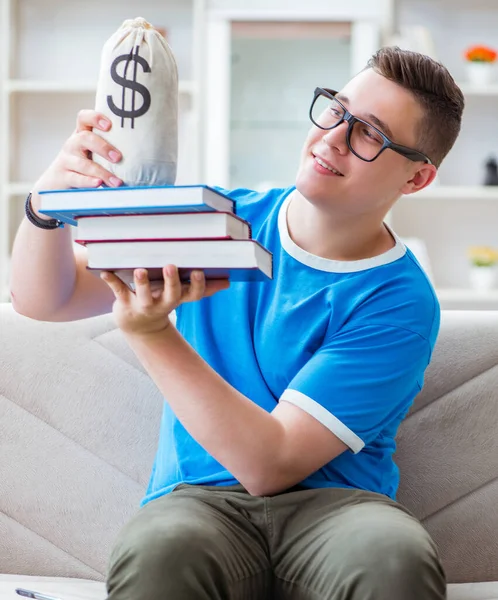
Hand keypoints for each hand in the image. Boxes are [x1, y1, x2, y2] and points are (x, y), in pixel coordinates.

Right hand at [31, 109, 122, 216]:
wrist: (56, 182)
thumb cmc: (84, 165)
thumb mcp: (94, 152)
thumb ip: (111, 147)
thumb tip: (146, 151)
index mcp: (81, 134)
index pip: (84, 118)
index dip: (95, 118)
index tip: (109, 125)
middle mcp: (72, 145)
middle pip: (84, 139)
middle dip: (103, 147)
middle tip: (118, 157)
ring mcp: (67, 161)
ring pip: (83, 163)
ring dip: (102, 172)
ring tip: (117, 182)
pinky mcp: (64, 177)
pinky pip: (76, 178)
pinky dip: (88, 182)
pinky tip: (99, 184)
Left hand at [101, 265, 229, 336]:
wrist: (138, 325)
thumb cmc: (163, 302)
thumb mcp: (182, 296)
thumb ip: (202, 288)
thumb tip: (228, 282)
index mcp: (177, 299)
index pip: (191, 295)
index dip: (196, 285)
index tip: (198, 271)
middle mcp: (162, 304)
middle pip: (170, 296)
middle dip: (171, 282)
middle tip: (171, 266)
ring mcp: (143, 305)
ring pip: (143, 295)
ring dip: (142, 283)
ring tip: (140, 270)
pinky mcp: (125, 303)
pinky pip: (118, 291)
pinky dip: (111, 281)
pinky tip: (104, 271)